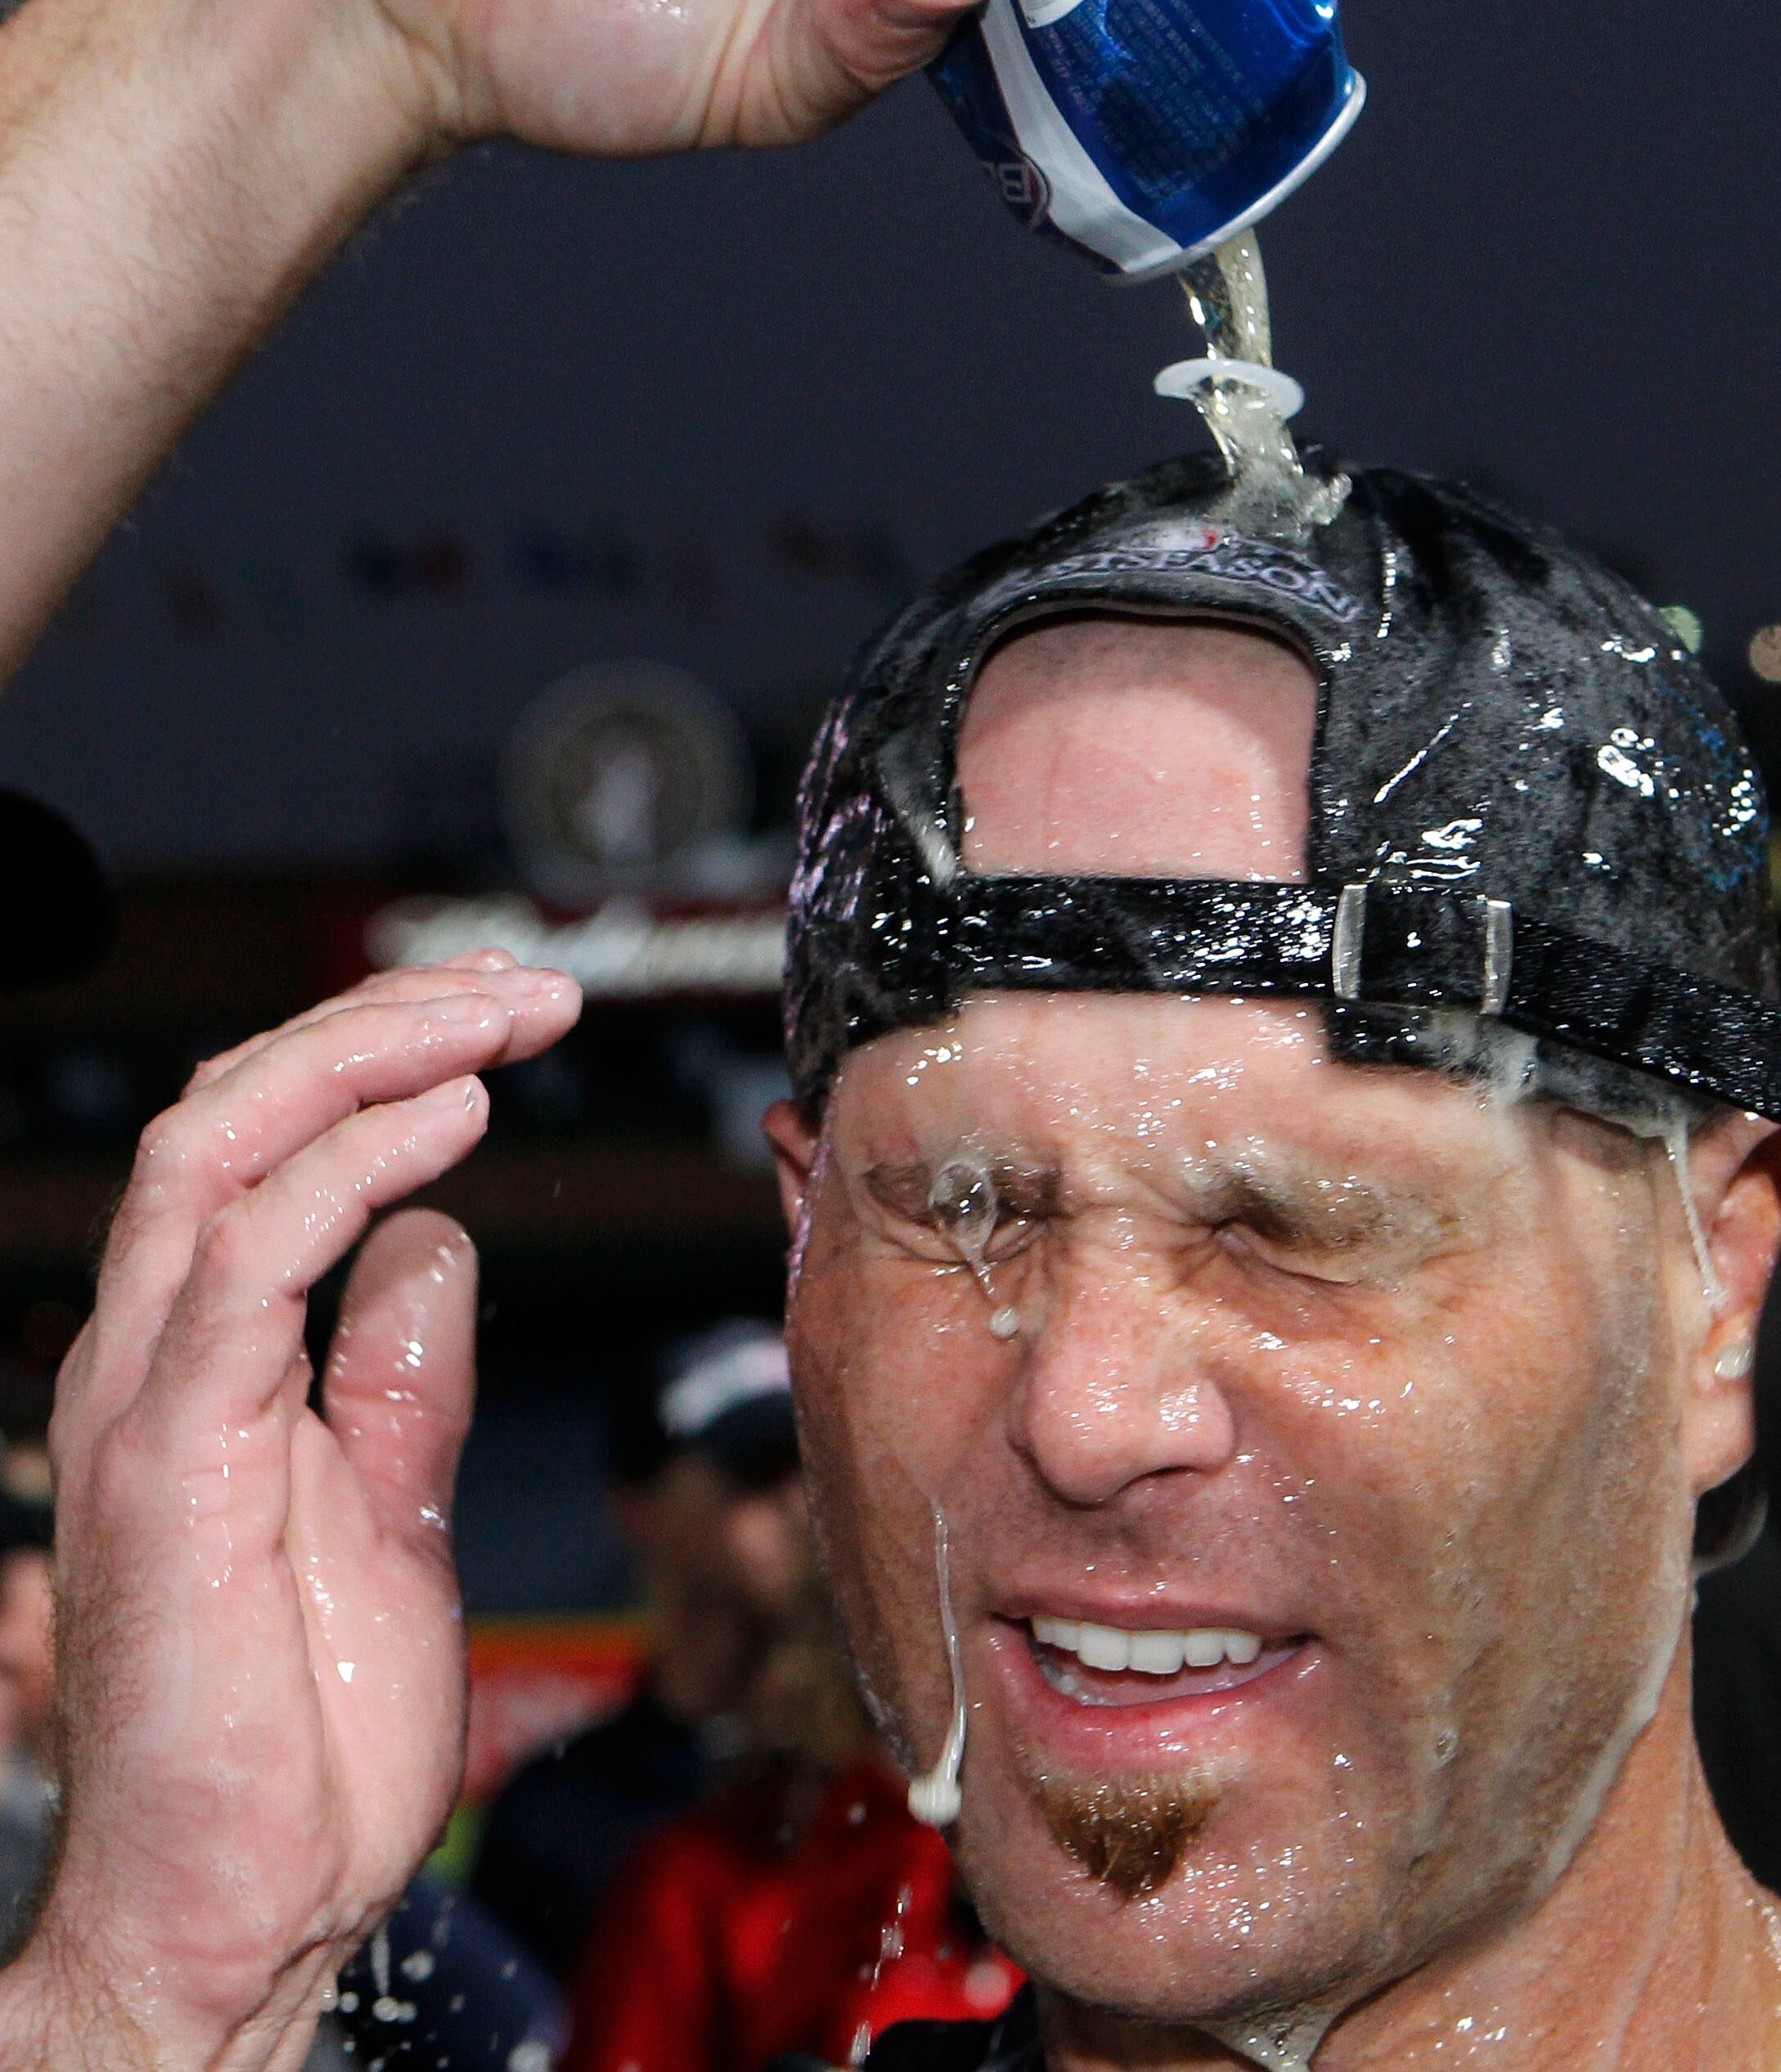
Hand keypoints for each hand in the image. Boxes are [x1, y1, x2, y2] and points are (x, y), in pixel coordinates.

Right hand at [4, 953, 579, 2071]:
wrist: (235, 1911)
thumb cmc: (303, 1742)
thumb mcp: (395, 1514)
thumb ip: (401, 1374)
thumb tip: (437, 1239)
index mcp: (201, 1363)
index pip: (258, 1146)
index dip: (374, 1058)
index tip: (504, 1016)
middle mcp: (151, 1357)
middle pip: (229, 1110)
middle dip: (377, 1020)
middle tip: (517, 985)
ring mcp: (146, 1403)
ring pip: (215, 1146)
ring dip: (365, 1055)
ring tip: (496, 1015)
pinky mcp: (169, 1462)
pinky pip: (245, 1265)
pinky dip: (348, 1166)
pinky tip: (452, 1119)